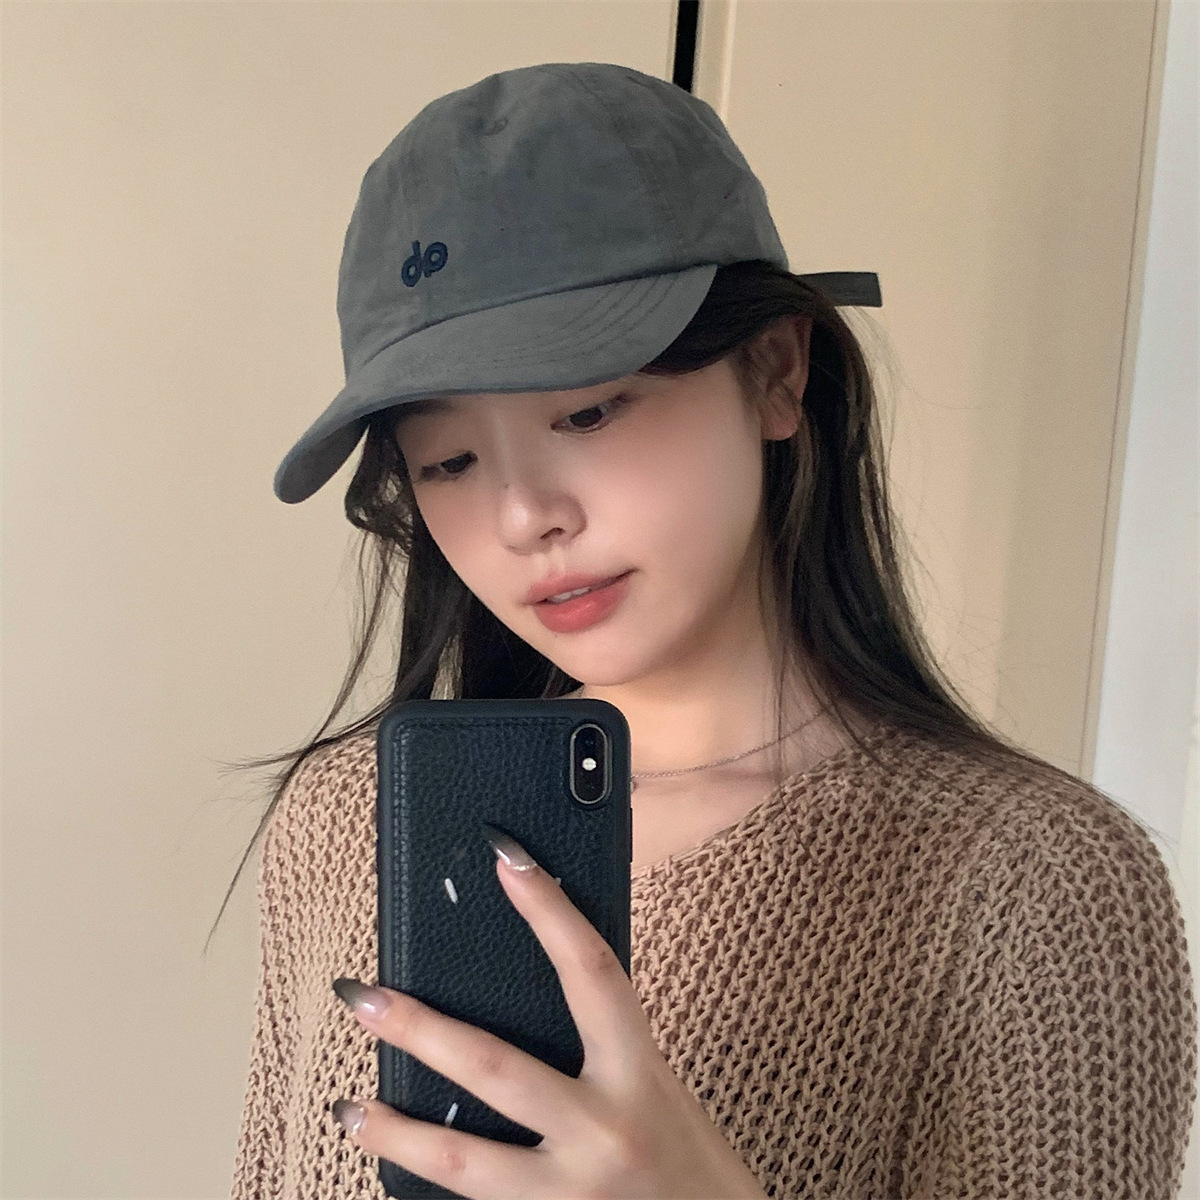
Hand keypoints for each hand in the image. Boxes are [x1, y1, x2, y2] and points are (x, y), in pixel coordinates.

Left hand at [330, 824, 768, 1198]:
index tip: (505, 857)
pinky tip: (394, 1170)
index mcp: (641, 1074)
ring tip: (347, 1108)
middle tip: (362, 994)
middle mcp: (605, 1129)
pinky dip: (429, 1185)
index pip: (591, 970)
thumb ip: (608, 1051)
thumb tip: (541, 994)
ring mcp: (573, 1193)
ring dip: (398, 1131)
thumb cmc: (695, 1169)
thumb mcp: (658, 1091)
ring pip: (468, 1161)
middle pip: (496, 1066)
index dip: (549, 909)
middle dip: (422, 1028)